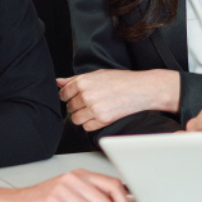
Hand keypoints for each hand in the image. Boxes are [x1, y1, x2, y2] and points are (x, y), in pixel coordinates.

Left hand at [57, 69, 179, 130]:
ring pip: (76, 119)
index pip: (63, 94)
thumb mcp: (98, 74)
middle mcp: (86, 95)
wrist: (142, 89)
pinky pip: (87, 127)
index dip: (69, 96)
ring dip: (83, 116)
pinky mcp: (102, 120)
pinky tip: (101, 115)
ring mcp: (94, 108)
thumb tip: (59, 81)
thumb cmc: (122, 80)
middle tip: (91, 102)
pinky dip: (92, 123)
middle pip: (70, 107)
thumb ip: (76, 79)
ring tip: (96, 109)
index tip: (77, 96)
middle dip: (78, 106)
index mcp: (83, 81)